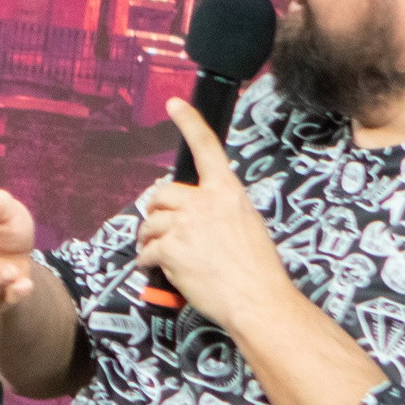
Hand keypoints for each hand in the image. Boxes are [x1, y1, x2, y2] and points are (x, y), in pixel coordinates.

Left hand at [133, 97, 295, 330]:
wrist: (258, 300)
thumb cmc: (257, 270)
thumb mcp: (246, 225)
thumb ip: (219, 211)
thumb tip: (196, 213)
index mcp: (227, 192)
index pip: (206, 148)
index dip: (189, 123)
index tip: (174, 104)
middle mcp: (205, 202)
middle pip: (161, 194)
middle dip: (157, 212)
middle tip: (162, 231)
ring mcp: (185, 224)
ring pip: (150, 223)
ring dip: (150, 240)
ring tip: (163, 255)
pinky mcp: (170, 248)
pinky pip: (147, 251)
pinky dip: (148, 263)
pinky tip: (160, 271)